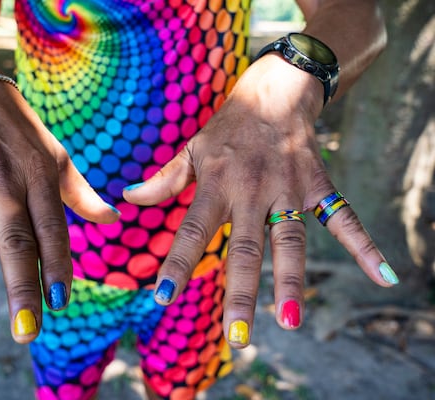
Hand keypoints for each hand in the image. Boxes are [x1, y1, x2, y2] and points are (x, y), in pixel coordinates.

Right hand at [0, 80, 119, 342]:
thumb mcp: (57, 157)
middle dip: (23, 286)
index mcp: (39, 176)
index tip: (61, 301)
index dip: (57, 264)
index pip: (52, 228)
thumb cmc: (23, 133)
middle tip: (27, 330)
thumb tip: (114, 220)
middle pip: (15, 240)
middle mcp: (6, 181)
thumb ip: (81, 193)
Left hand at [123, 55, 396, 346]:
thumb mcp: (192, 149)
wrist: (275, 91)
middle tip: (236, 336)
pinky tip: (382, 276)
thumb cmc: (228, 128)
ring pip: (291, 241)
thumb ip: (164, 180)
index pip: (192, 231)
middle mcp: (252, 191)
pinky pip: (344, 219)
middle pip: (245, 248)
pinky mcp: (318, 186)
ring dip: (290, 281)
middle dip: (241, 293)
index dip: (178, 264)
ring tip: (289, 322)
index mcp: (216, 184)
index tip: (163, 298)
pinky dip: (364, 247)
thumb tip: (128, 199)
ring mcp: (288, 190)